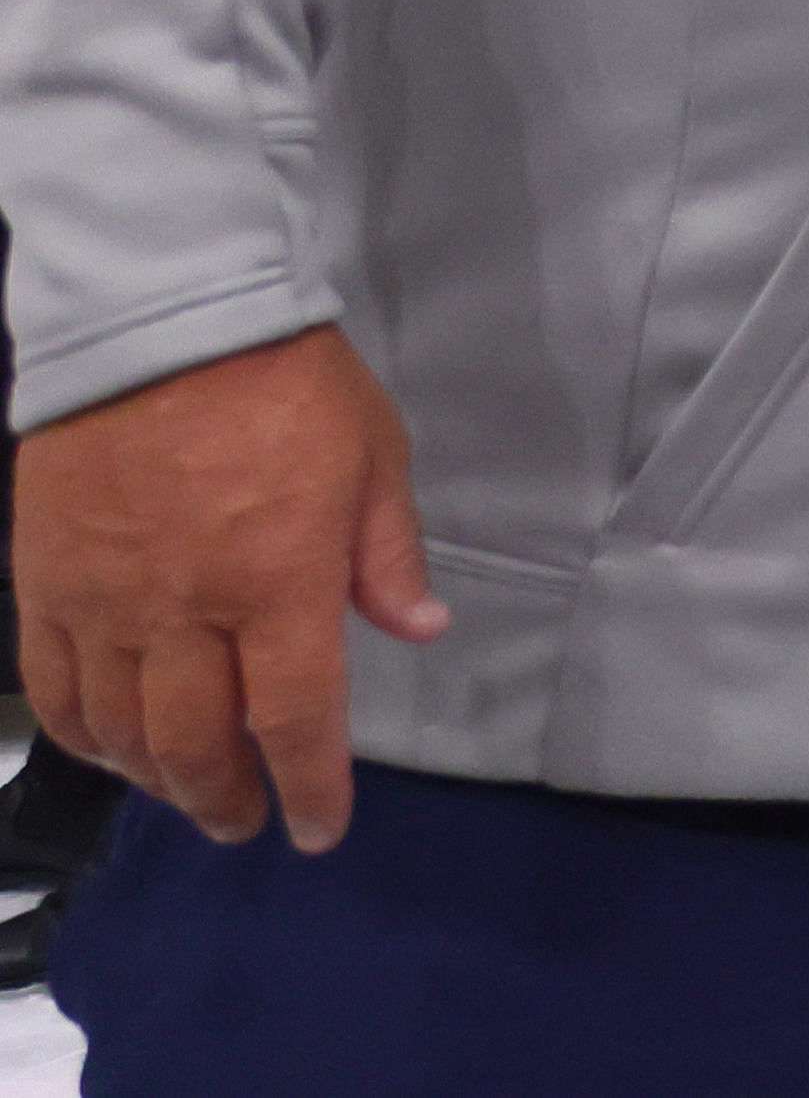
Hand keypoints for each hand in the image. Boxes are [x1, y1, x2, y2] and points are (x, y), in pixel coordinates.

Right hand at [16, 325, 442, 848]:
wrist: (162, 321)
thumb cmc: (285, 382)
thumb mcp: (374, 455)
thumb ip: (387, 556)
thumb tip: (420, 629)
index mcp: (278, 583)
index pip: (295, 719)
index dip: (310, 786)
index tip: (318, 829)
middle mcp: (186, 613)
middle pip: (198, 744)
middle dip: (228, 799)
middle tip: (248, 820)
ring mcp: (105, 604)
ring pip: (121, 731)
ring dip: (157, 779)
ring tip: (188, 792)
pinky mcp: (45, 586)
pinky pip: (56, 688)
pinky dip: (83, 735)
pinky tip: (108, 749)